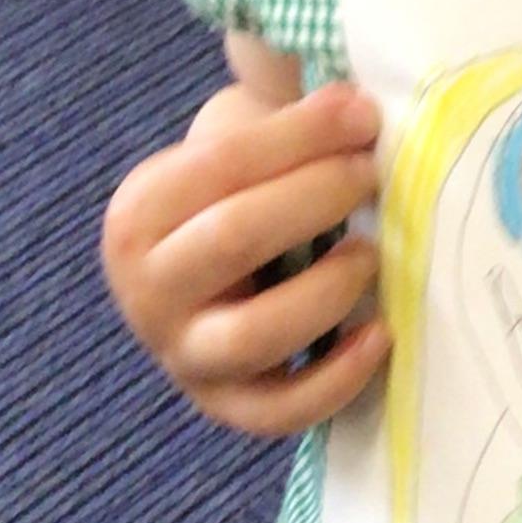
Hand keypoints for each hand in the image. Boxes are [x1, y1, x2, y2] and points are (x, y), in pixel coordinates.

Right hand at [102, 79, 386, 435]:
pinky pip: (279, 412)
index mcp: (140, 211)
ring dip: (327, 290)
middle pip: (235, 237)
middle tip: (371, 173)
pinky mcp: (226, 406)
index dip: (302, 135)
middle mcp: (146, 289)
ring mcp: (183, 355)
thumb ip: (292, 127)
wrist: (212, 268)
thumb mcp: (238, 146)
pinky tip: (381, 335)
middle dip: (317, 196)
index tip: (363, 115)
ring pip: (254, 335)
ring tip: (371, 253)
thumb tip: (359, 111)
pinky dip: (336, 379)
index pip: (221, 164)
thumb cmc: (242, 192)